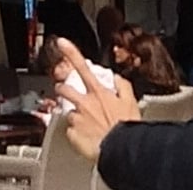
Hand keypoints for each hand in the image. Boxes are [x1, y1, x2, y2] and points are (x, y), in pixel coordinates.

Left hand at [48, 43, 135, 161]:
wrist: (120, 150)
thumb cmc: (127, 128)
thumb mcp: (131, 102)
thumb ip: (123, 86)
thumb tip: (117, 78)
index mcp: (98, 92)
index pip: (82, 66)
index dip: (71, 52)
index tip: (61, 42)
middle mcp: (84, 103)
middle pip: (65, 89)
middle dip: (61, 88)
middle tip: (63, 90)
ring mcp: (77, 118)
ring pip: (67, 112)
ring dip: (73, 115)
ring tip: (83, 122)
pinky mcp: (72, 134)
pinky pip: (71, 132)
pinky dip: (76, 133)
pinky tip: (85, 136)